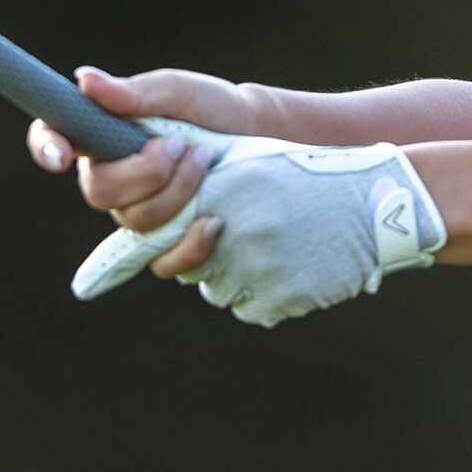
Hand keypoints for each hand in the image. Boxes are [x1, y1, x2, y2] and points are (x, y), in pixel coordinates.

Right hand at [27, 66, 266, 282]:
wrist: (257, 137)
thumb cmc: (210, 107)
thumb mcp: (176, 91)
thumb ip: (133, 92)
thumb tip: (84, 80)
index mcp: (102, 135)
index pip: (53, 140)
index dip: (46, 148)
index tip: (61, 157)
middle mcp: (113, 179)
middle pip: (98, 193)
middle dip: (145, 172)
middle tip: (180, 147)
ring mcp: (140, 215)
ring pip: (135, 223)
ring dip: (176, 193)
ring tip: (204, 162)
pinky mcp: (169, 245)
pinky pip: (164, 262)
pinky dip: (191, 243)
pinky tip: (214, 220)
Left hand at [75, 136, 448, 326]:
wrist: (378, 202)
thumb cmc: (311, 175)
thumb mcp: (251, 164)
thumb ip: (200, 184)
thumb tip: (162, 213)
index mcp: (216, 190)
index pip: (152, 229)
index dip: (136, 249)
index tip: (93, 280)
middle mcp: (226, 231)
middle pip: (184, 264)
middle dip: (202, 252)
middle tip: (231, 234)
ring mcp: (252, 269)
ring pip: (217, 287)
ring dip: (236, 272)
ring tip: (277, 243)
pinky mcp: (277, 299)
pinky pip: (251, 306)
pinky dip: (266, 292)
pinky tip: (295, 265)